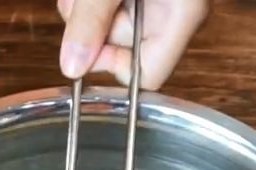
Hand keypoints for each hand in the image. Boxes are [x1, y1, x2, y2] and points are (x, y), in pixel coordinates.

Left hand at [57, 0, 207, 89]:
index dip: (113, 66)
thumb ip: (92, 19)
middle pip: (122, 48)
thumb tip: (72, 67)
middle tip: (81, 3)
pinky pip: (107, 7)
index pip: (147, 76)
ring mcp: (157, 0)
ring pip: (109, 25)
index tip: (87, 46)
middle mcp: (174, 12)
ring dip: (85, 10)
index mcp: (183, 14)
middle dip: (91, 28)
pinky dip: (88, 0)